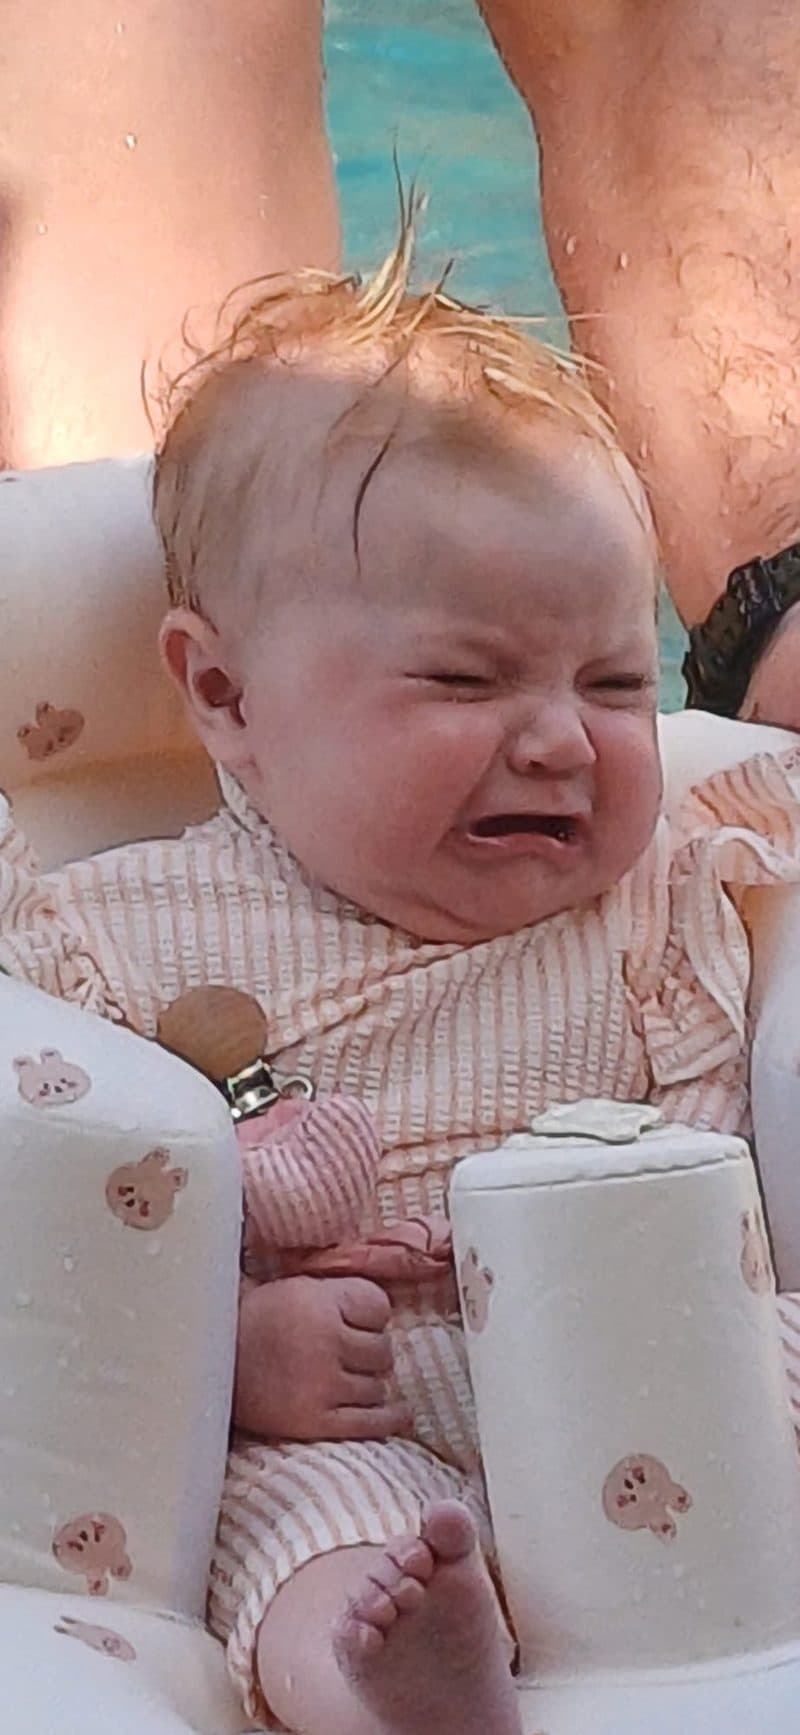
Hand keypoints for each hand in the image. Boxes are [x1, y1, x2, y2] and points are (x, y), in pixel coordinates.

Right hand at [233, 1274, 410, 1442]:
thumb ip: (340, 1294)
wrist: (210, 1361)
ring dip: (371, 1383)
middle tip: (349, 1352)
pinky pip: (369, 1422)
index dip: (372, 1316)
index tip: (357, 1321)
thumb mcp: (299, 1288)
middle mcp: (326, 1341)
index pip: (380, 1307)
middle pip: (383, 1350)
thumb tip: (390, 1308)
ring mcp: (322, 1385)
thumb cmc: (258, 1320)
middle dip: (371, 1351)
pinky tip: (397, 1413)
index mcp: (321, 1301)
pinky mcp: (315, 1421)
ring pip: (378, 1386)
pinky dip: (388, 1419)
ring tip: (350, 1379)